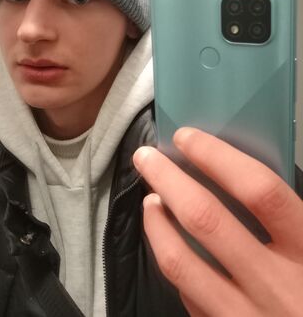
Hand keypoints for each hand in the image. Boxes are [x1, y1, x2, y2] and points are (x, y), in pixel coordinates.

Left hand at [133, 128, 302, 316]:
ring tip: (150, 198)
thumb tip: (237, 174)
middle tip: (146, 157)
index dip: (217, 157)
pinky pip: (188, 297)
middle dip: (168, 180)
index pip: (259, 191)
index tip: (187, 137)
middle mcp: (275, 286)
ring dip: (156, 223)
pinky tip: (169, 245)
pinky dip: (173, 263)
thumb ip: (287, 216)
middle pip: (207, 219)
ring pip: (180, 263)